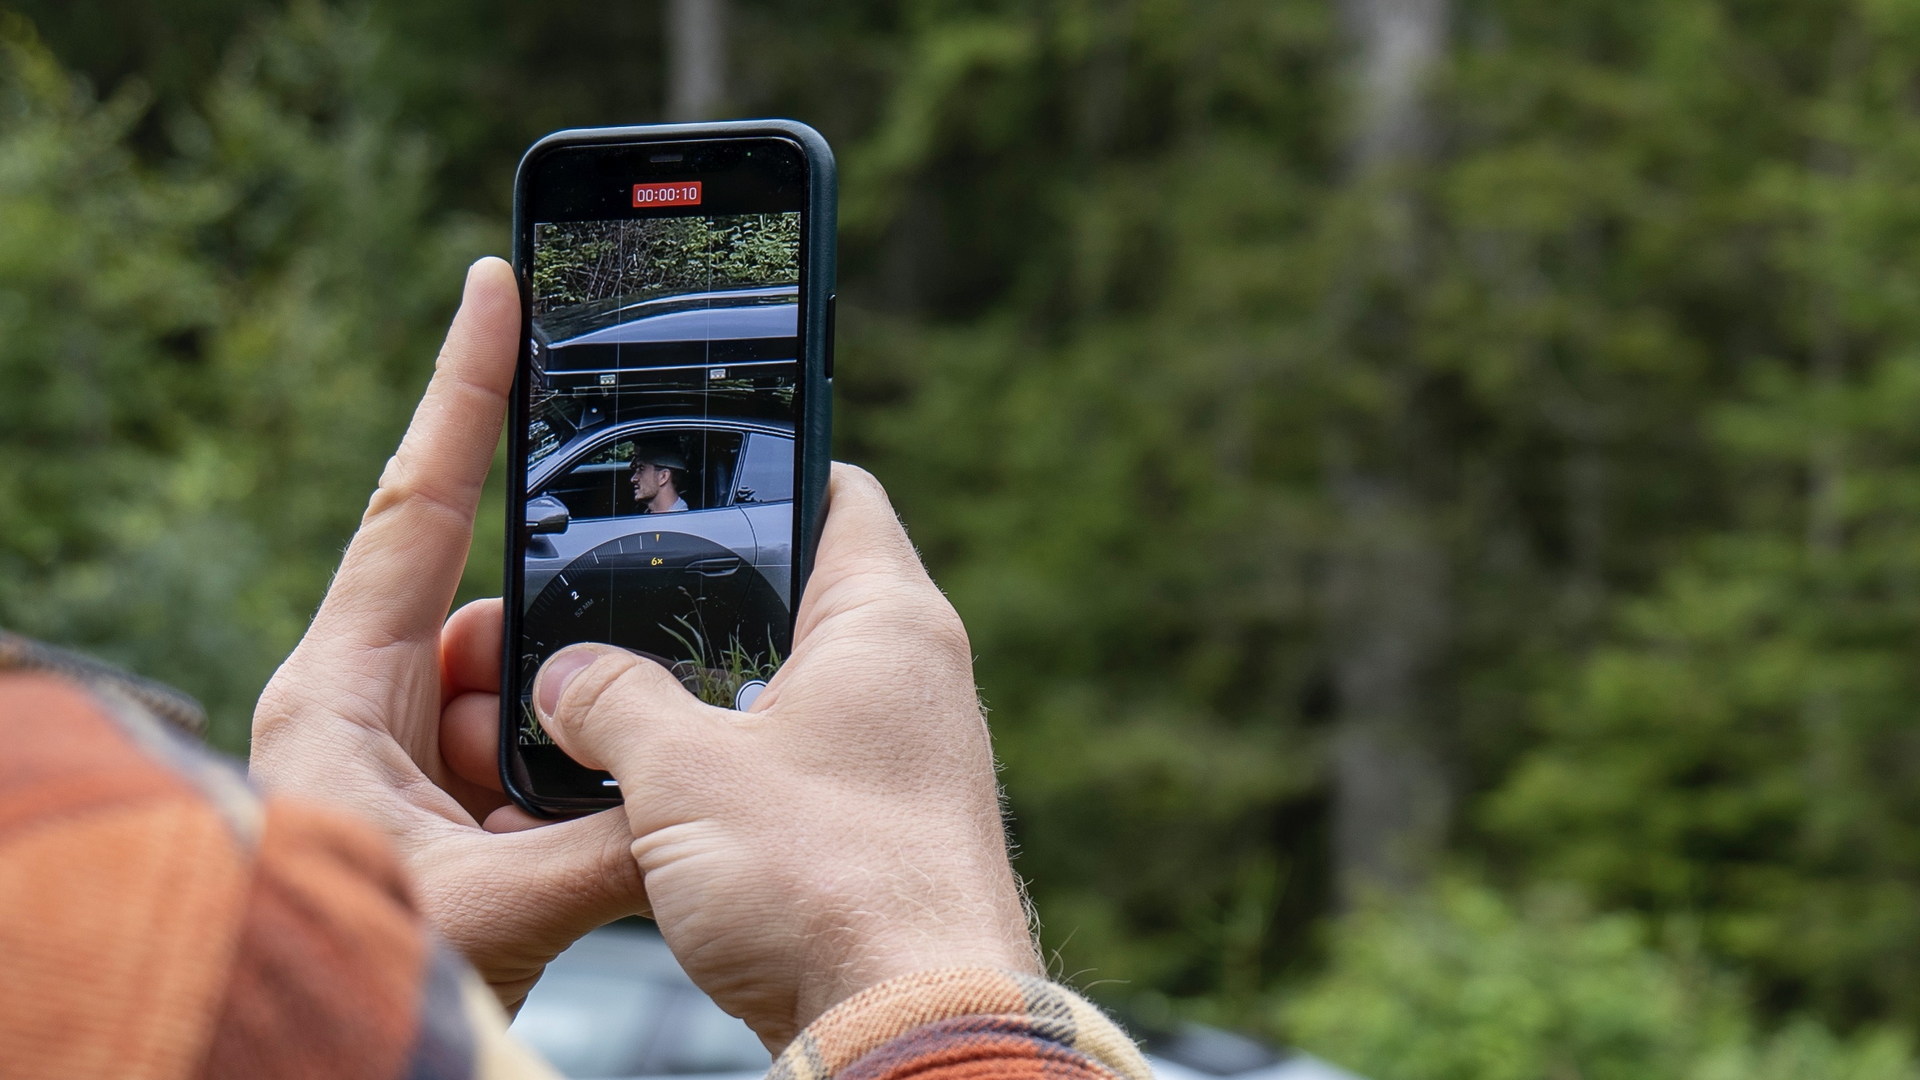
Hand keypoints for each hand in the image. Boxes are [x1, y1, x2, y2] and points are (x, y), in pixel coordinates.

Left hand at [248, 258, 646, 1008]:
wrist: (293, 1059)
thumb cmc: (347, 965)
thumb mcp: (488, 908)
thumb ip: (605, 839)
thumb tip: (693, 792)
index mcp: (339, 692)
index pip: (416, 503)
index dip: (464, 387)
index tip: (499, 286)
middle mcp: (367, 708)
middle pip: (497, 630)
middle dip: (559, 679)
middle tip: (573, 757)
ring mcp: (403, 759)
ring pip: (526, 705)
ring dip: (564, 766)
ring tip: (553, 853)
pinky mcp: (436, 807)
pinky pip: (524, 764)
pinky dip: (562, 803)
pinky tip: (562, 864)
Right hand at [510, 465, 1040, 1048]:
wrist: (911, 1024)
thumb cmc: (825, 884)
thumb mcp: (682, 774)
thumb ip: (612, 704)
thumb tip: (568, 681)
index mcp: (890, 621)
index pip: (838, 493)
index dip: (766, 471)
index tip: (694, 474)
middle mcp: (919, 677)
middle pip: (809, 594)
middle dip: (716, 602)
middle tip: (626, 603)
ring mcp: (912, 755)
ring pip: (799, 689)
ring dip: (722, 699)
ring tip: (629, 704)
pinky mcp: (893, 828)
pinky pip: (809, 766)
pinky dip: (747, 769)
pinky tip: (677, 798)